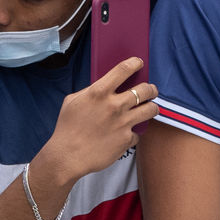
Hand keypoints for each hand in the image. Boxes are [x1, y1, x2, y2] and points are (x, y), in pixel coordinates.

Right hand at [37, 58, 158, 183]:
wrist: (67, 157)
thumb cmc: (67, 127)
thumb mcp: (73, 101)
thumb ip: (91, 91)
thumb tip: (106, 86)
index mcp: (99, 92)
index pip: (123, 69)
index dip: (135, 63)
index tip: (139, 62)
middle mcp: (114, 105)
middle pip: (145, 89)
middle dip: (151, 88)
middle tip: (151, 89)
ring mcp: (122, 123)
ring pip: (151, 109)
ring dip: (153, 107)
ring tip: (151, 107)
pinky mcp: (126, 140)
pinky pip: (137, 133)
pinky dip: (133, 133)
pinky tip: (127, 133)